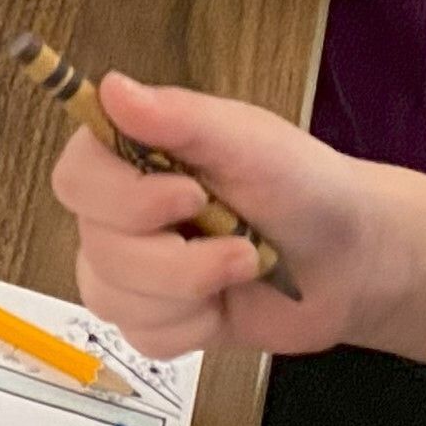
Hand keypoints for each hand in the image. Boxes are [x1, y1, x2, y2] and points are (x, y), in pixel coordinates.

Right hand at [52, 73, 386, 358]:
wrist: (349, 259)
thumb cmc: (301, 185)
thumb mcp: (250, 142)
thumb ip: (181, 116)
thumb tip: (110, 88)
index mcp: (129, 155)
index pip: (75, 176)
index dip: (121, 197)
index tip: (190, 194)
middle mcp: (116, 211)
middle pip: (95, 245)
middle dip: (175, 257)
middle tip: (239, 241)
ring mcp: (129, 269)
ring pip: (113, 296)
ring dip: (190, 290)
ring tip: (243, 267)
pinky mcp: (151, 319)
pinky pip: (143, 337)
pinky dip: (193, 327)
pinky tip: (224, 306)